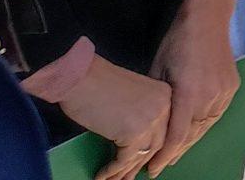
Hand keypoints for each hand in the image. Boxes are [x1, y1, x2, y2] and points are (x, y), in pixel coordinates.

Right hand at [57, 58, 171, 179]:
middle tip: (129, 178)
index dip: (156, 151)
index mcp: (166, 95)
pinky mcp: (133, 133)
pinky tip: (102, 176)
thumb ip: (141, 115)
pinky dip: (112, 170)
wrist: (78, 76)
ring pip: (141, 155)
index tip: (149, 165)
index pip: (165, 129)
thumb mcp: (131, 99)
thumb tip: (137, 142)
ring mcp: (151, 120)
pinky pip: (124, 159)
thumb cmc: (96, 84)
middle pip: (156, 144)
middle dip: (140, 164)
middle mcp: (165, 107)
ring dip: (125, 172)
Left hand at [146, 0, 237, 173]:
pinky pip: (216, 115)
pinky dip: (203, 126)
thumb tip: (152, 121)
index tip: (153, 170)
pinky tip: (194, 131)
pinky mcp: (232, 87)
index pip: (176, 136)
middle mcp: (210, 97)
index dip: (164, 156)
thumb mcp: (157, 70)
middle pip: (192, 135)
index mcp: (189, 94)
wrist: (207, 19)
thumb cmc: (177, 41)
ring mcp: (224, 93)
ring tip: (176, 153)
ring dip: (190, 141)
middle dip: (176, 152)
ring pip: (206, 127)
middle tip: (161, 165)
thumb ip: (159, 99)